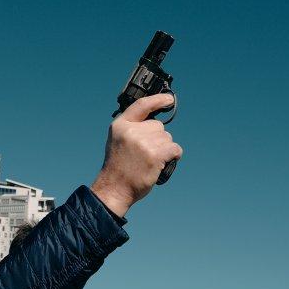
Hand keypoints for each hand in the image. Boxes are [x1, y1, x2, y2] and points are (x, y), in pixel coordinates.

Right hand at [90, 93, 182, 215]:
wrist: (115, 188)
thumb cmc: (119, 167)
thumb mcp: (118, 140)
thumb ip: (132, 128)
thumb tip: (155, 123)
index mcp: (121, 125)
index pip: (142, 106)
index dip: (158, 100)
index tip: (169, 99)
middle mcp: (132, 131)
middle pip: (158, 126)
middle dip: (157, 138)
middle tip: (145, 154)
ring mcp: (144, 142)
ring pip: (166, 138)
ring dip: (164, 149)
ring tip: (149, 161)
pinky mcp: (155, 155)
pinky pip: (174, 148)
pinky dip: (174, 155)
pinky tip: (164, 162)